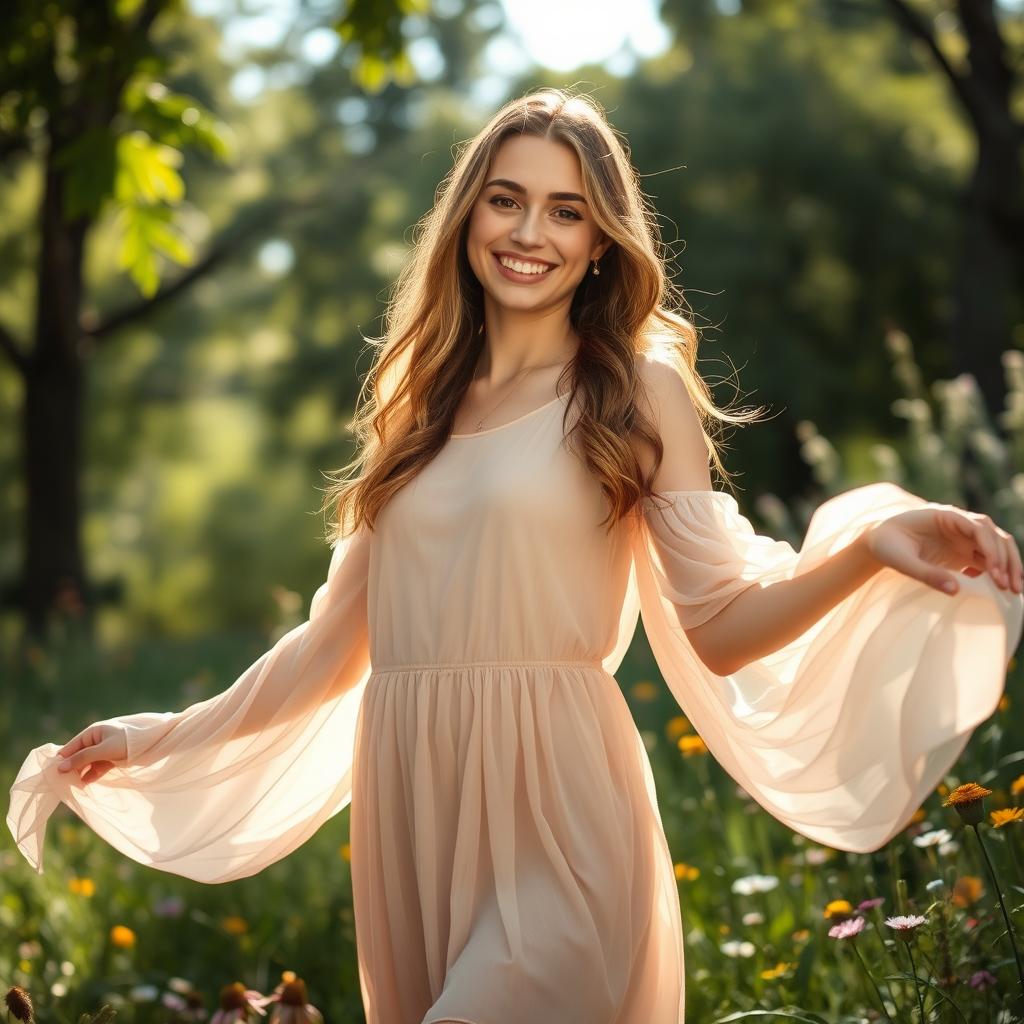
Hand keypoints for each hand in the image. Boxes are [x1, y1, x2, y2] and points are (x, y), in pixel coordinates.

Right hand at [55, 723, 127, 785]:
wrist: (153, 743)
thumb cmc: (127, 742)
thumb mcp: (104, 749)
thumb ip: (83, 758)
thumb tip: (60, 767)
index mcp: (92, 733)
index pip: (71, 747)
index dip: (62, 759)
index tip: (52, 774)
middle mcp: (96, 741)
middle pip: (78, 756)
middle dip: (71, 768)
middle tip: (61, 784)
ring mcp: (104, 750)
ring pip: (87, 763)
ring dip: (81, 774)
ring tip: (72, 787)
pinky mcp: (111, 759)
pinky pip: (98, 768)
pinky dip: (92, 775)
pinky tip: (85, 784)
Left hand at [865, 505, 1022, 595]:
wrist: (879, 543)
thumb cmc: (887, 546)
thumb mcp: (900, 561)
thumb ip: (926, 574)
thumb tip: (955, 590)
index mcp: (945, 516)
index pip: (978, 528)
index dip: (991, 549)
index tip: (995, 572)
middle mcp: (959, 524)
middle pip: (995, 536)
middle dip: (1007, 560)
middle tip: (1011, 586)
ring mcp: (963, 537)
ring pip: (996, 547)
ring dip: (1008, 566)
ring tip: (1013, 590)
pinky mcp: (963, 551)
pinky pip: (987, 560)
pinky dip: (997, 572)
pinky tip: (998, 589)